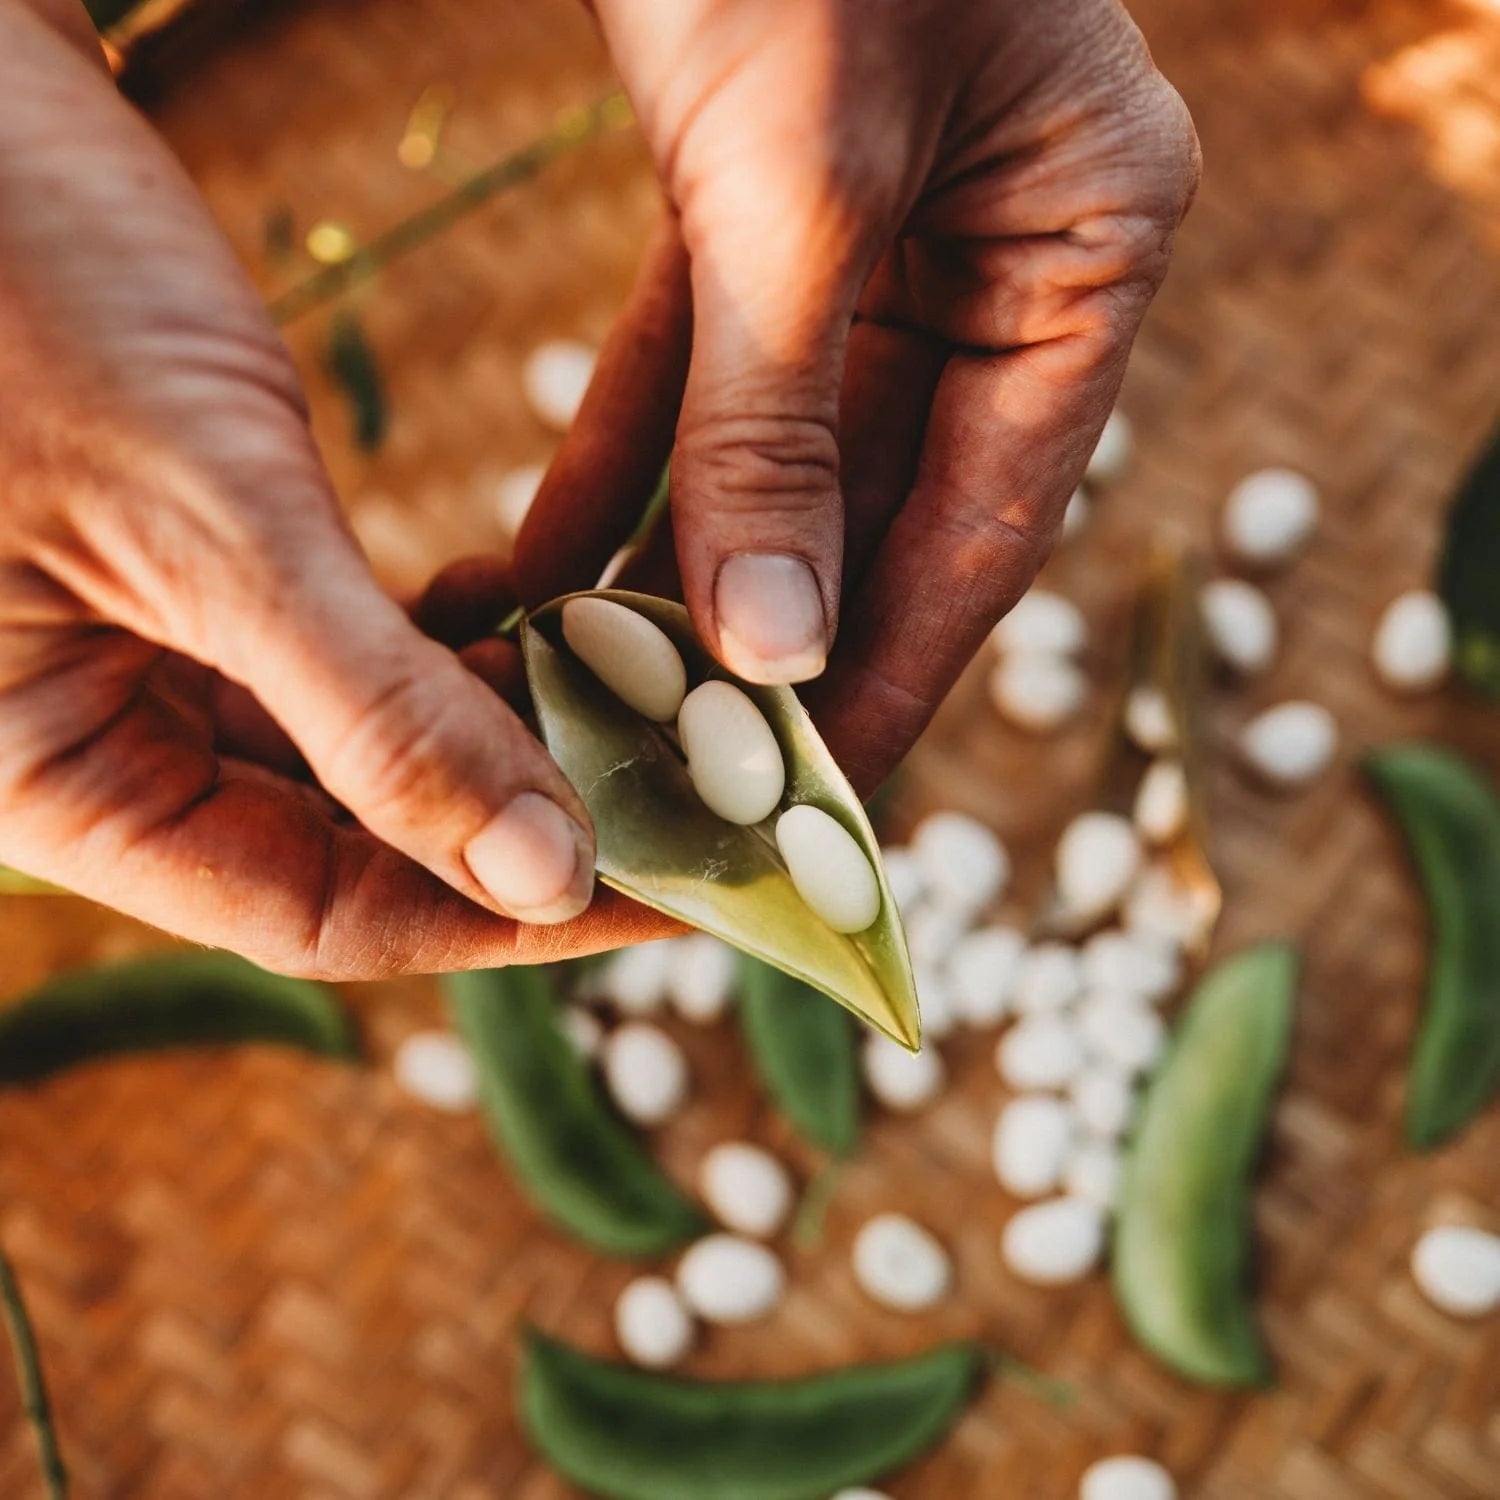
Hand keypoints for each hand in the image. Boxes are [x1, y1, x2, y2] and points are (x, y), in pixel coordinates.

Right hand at [0, 3, 674, 974]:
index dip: (507, 912)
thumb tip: (544, 872)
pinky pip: (339, 652)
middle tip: (675, 780)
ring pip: (359, 746)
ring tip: (616, 682)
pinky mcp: (186, 570)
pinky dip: (440, 642)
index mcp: (60, 786)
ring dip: (492, 719)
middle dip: (518, 809)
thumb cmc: (10, 284)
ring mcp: (139, 656)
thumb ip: (375, 712)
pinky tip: (517, 605)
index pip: (326, 913)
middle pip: (350, 840)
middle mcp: (97, 743)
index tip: (671, 883)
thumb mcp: (208, 521)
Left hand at [517, 0, 1198, 791]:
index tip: (818, 794)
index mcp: (1084, 248)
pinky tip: (547, 566)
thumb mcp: (800, 178)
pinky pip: (698, 370)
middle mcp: (999, 254)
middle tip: (692, 780)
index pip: (992, 520)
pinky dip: (626, 465)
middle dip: (779, 640)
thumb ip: (785, 419)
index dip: (900, 667)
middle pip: (884, 505)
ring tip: (599, 702)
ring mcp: (884, 233)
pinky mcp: (764, 201)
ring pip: (783, 454)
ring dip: (684, 571)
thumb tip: (776, 640)